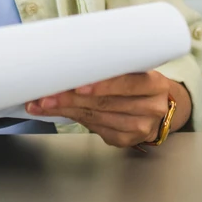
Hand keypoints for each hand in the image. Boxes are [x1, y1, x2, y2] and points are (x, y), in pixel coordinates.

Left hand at [24, 71, 191, 148]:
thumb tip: (69, 61)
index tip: (79, 86)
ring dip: (66, 110)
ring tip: (44, 103)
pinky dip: (73, 119)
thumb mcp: (132, 69)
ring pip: (97, 118)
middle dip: (72, 99)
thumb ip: (110, 67)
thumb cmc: (137, 81)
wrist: (157, 105)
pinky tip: (58, 112)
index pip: (130, 83)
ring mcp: (141, 127)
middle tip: (47, 95)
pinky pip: (96, 129)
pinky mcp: (127, 140)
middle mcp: (152, 108)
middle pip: (107, 104)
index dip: (104, 85)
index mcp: (155, 84)